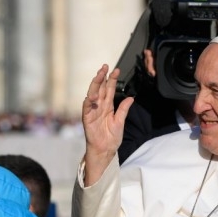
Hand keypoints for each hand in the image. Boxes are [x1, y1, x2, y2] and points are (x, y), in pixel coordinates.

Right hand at [81, 65, 133, 184]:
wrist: (105, 150)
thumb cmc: (111, 137)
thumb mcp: (120, 122)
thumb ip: (124, 109)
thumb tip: (131, 98)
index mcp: (108, 106)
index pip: (110, 89)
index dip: (112, 80)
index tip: (116, 70)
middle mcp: (99, 106)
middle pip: (100, 88)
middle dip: (102, 77)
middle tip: (105, 66)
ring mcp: (92, 111)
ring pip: (93, 94)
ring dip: (95, 84)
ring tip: (99, 75)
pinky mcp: (87, 118)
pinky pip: (86, 107)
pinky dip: (89, 101)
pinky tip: (93, 95)